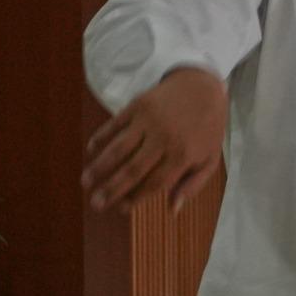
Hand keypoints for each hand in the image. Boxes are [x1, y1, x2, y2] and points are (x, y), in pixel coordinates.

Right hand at [84, 67, 228, 214]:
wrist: (203, 86)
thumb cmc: (207, 128)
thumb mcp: (210, 158)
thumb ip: (192, 185)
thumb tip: (171, 210)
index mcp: (183, 155)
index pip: (154, 183)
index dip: (135, 198)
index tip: (120, 209)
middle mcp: (164, 139)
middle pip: (133, 170)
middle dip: (111, 190)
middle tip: (96, 204)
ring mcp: (149, 121)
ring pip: (119, 149)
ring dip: (100, 167)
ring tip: (85, 182)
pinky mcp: (138, 105)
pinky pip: (115, 124)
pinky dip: (101, 137)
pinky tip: (90, 150)